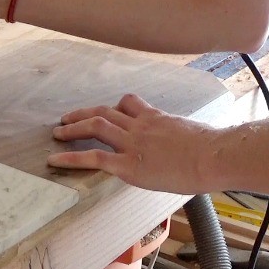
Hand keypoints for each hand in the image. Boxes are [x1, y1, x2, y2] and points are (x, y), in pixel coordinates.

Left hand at [47, 94, 217, 193]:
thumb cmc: (214, 150)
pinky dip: (71, 157)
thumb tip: (190, 144)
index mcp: (156, 118)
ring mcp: (132, 143)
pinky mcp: (128, 165)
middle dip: (83, 114)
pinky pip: (94, 157)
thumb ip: (182, 136)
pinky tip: (55, 159)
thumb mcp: (195, 134)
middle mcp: (140, 126)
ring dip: (72, 128)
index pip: (130, 103)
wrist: (214, 156)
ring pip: (95, 127)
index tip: (108, 111)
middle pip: (105, 111)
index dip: (116, 106)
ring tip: (57, 133)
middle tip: (67, 118)